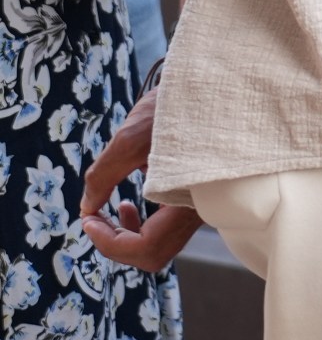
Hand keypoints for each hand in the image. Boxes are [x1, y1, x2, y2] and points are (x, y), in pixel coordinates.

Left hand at [79, 90, 201, 272]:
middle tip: (94, 221)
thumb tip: (87, 208)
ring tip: (111, 213)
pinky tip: (131, 202)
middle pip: (152, 253)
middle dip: (116, 242)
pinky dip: (140, 224)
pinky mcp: (195, 197)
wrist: (216, 86)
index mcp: (189, 201)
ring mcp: (199, 205)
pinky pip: (164, 228)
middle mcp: (199, 209)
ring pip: (158, 243)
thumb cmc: (179, 110)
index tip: (89, 220)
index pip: (145, 247)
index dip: (110, 242)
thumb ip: (103, 177)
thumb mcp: (132, 138)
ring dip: (126, 235)